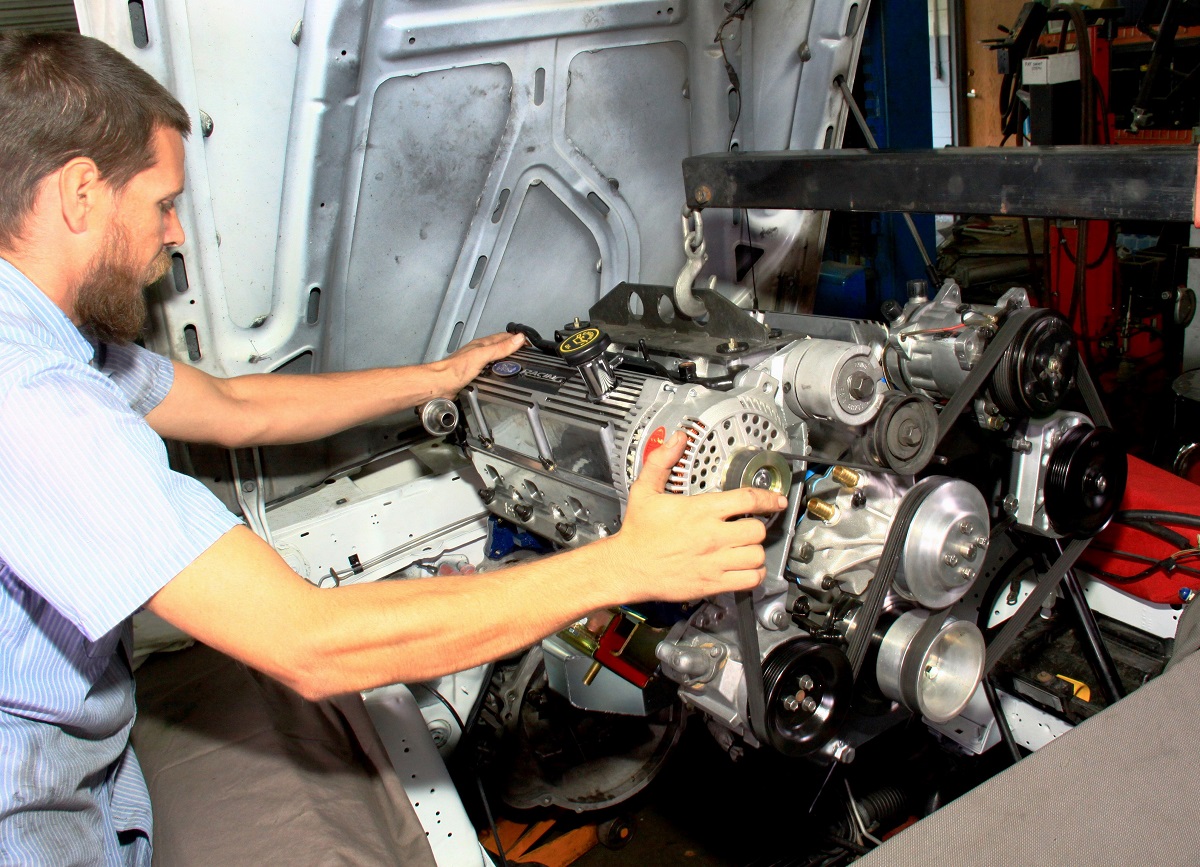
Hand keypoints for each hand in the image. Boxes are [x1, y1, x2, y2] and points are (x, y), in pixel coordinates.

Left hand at [430, 332, 524, 397]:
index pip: (503, 337)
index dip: (517, 338)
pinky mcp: (473, 376)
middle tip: (526, 353)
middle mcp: (479, 352)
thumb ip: (500, 348)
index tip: (528, 343)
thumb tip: (518, 338)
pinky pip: (489, 371)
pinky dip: (498, 373)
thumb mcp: (482, 356)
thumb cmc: (455, 369)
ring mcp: (476, 364)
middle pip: (500, 347)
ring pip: (495, 360)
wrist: (440, 384)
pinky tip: (500, 377)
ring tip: (517, 365)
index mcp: (481, 344)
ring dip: (505, 361)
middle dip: (513, 349)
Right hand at [601, 432, 787, 602]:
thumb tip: (677, 439)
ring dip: (755, 550)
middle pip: (758, 530)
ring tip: (746, 547)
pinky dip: (753, 574)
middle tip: (748, 526)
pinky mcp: (713, 583)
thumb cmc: (638, 532)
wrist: (627, 567)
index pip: (748, 500)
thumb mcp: (645, 490)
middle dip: (757, 526)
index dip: (768, 498)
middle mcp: (712, 536)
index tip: (776, 500)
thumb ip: (662, 461)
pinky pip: (749, 580)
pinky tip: (744, 567)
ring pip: (757, 555)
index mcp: (701, 510)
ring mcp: (715, 561)